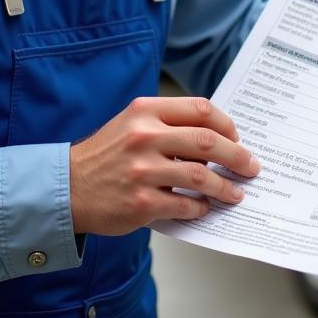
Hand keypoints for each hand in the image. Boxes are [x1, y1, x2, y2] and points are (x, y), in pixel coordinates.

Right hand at [69, 96, 259, 235]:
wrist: (66, 187)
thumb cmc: (104, 155)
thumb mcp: (131, 123)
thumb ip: (167, 123)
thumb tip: (214, 136)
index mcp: (145, 111)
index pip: (199, 109)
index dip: (226, 124)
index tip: (237, 137)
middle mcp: (144, 136)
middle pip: (208, 141)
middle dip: (236, 156)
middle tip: (250, 166)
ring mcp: (142, 170)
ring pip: (201, 176)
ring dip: (224, 186)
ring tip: (235, 192)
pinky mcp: (140, 203)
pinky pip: (184, 205)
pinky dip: (200, 208)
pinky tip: (204, 208)